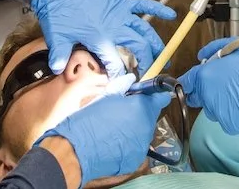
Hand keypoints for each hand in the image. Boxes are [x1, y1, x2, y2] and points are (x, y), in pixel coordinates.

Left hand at [31, 0, 175, 76]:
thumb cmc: (59, 13)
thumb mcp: (57, 37)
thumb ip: (60, 55)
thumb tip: (59, 70)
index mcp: (100, 38)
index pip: (116, 63)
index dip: (121, 75)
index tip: (124, 82)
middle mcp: (115, 27)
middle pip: (138, 47)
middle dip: (147, 61)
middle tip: (150, 72)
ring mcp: (120, 13)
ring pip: (144, 30)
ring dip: (155, 43)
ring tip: (164, 55)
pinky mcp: (121, 1)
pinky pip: (143, 5)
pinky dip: (157, 8)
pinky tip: (170, 15)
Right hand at [42, 83, 170, 185]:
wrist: (77, 149)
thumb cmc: (89, 120)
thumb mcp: (105, 97)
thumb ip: (122, 87)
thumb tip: (131, 80)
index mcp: (141, 108)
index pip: (160, 98)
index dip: (155, 95)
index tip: (149, 95)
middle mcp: (146, 127)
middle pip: (149, 116)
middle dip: (139, 113)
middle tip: (121, 112)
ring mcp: (142, 145)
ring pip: (143, 132)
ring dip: (134, 129)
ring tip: (114, 129)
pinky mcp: (136, 159)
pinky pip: (136, 146)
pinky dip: (128, 143)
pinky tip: (113, 142)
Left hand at [179, 38, 238, 134]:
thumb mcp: (234, 46)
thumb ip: (212, 50)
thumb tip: (201, 56)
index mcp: (205, 76)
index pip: (185, 83)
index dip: (188, 82)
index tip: (191, 83)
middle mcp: (208, 97)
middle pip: (197, 98)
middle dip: (205, 92)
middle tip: (223, 85)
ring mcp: (219, 113)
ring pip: (211, 110)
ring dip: (219, 104)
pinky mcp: (232, 125)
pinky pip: (225, 120)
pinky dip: (232, 114)